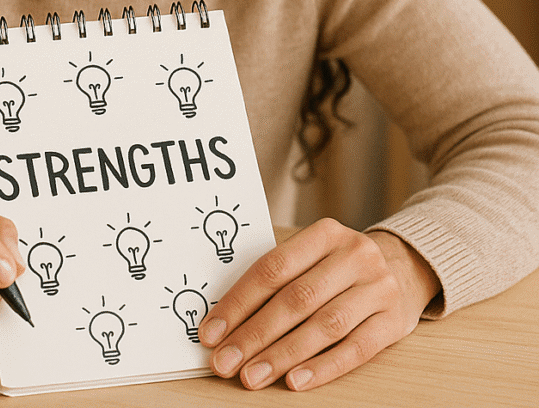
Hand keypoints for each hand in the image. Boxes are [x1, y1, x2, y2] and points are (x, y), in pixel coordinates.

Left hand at [198, 218, 440, 390]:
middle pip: (296, 299)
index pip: (272, 268)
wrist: (404, 265)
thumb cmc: (339, 265)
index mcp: (324, 233)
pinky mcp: (394, 322)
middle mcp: (353, 256)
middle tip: (225, 362)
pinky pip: (356, 349)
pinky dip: (323, 367)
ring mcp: (377, 288)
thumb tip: (224, 319)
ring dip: (282, 355)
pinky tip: (295, 381)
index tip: (211, 331)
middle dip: (255, 334)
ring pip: (324, 326)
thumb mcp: (313, 255)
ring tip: (252, 376)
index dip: (238, 302)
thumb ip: (277, 279)